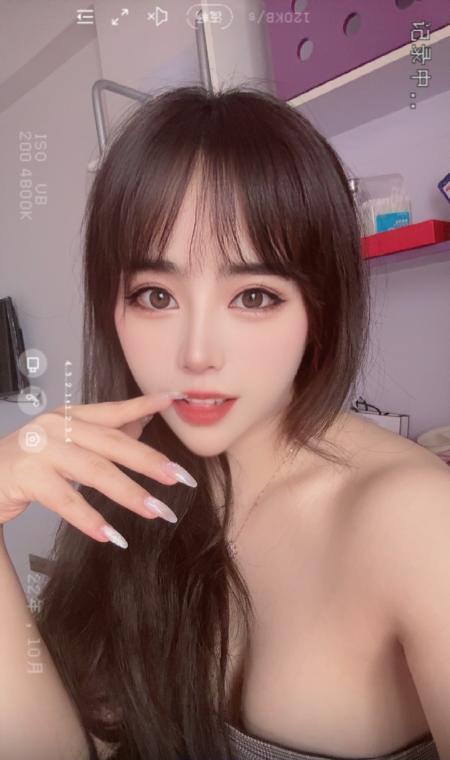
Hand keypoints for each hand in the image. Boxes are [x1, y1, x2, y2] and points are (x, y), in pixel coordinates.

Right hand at [0, 392, 195, 547]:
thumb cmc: (25, 467)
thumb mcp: (64, 446)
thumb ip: (102, 436)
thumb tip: (143, 423)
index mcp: (68, 417)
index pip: (112, 410)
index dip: (143, 405)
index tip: (173, 400)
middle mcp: (56, 427)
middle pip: (112, 442)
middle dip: (150, 461)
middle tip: (181, 478)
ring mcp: (39, 449)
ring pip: (94, 471)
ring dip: (129, 494)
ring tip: (157, 512)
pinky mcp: (26, 476)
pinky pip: (64, 500)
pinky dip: (89, 519)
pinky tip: (111, 536)